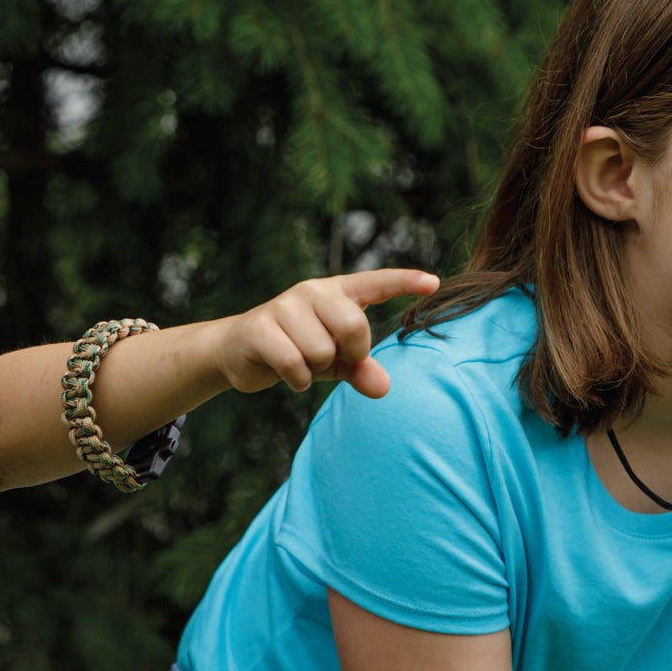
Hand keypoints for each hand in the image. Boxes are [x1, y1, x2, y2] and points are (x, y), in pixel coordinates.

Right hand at [213, 268, 439, 397]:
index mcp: (338, 293)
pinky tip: (285, 371)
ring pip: (322, 351)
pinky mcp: (260, 327)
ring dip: (315, 369)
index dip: (405, 282)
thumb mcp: (335, 361)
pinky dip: (297, 380)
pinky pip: (296, 365)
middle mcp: (313, 291)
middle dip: (349, 353)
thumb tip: (384, 388)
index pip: (376, 282)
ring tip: (300, 361)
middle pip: (354, 326)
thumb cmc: (297, 350)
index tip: (434, 283)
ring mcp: (284, 306)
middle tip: (332, 358)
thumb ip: (362, 369)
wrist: (238, 352)